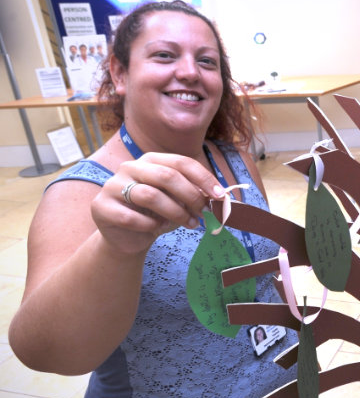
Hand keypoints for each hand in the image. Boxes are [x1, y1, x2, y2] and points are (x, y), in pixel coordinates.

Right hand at [90, 152, 227, 254]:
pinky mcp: (101, 207)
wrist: (127, 237)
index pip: (181, 162)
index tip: (220, 196)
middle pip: (167, 176)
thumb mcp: (179, 202)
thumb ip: (195, 194)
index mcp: (151, 160)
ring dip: (176, 213)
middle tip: (204, 213)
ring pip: (151, 196)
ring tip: (189, 224)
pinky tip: (156, 229)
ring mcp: (112, 185)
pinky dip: (150, 226)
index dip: (204, 178)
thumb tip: (220, 196)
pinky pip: (132, 217)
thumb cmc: (156, 215)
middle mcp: (130, 167)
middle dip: (191, 196)